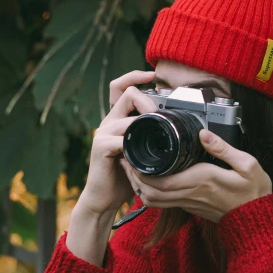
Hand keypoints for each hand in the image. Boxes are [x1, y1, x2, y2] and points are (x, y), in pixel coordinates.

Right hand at [78, 70, 158, 216]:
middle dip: (146, 100)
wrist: (104, 198)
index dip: (134, 76)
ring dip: (144, 122)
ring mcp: (103, 133)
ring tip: (155, 133)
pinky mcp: (101, 147)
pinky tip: (140, 151)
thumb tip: (172, 126)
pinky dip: (133, 142)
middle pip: (125, 93)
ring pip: (126, 115)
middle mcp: (109, 121)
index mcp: (118, 118)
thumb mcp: (140, 149)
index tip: (152, 74)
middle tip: (158, 115)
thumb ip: (149, 135)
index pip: (120, 87)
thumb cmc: (125, 174)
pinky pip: (120, 138)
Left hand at [120, 129, 272, 222]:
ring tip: (132, 167)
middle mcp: (190, 193)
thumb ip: (223, 148)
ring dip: (139, 186)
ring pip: (153, 200)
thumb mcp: (247, 164)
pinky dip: (150, 192)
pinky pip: (162, 202)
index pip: (161, 181)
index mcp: (201, 180)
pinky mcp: (189, 206)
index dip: (141, 171)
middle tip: (125, 158)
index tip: (132, 154)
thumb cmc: (253, 191)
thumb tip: (203, 133)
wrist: (255, 219)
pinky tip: (149, 177)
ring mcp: (188, 202)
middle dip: (134, 177)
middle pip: (150, 191)